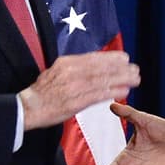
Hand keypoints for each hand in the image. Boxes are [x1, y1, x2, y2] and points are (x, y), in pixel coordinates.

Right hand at [20, 52, 140, 130]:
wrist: (28, 107)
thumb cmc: (42, 91)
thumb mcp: (55, 71)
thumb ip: (74, 68)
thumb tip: (92, 65)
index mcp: (66, 62)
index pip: (93, 58)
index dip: (111, 58)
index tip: (124, 58)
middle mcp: (71, 72)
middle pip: (101, 68)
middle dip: (120, 68)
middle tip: (135, 68)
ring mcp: (73, 87)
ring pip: (102, 80)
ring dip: (121, 79)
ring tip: (135, 79)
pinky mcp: (75, 102)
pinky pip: (98, 95)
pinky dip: (112, 92)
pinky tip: (124, 91)